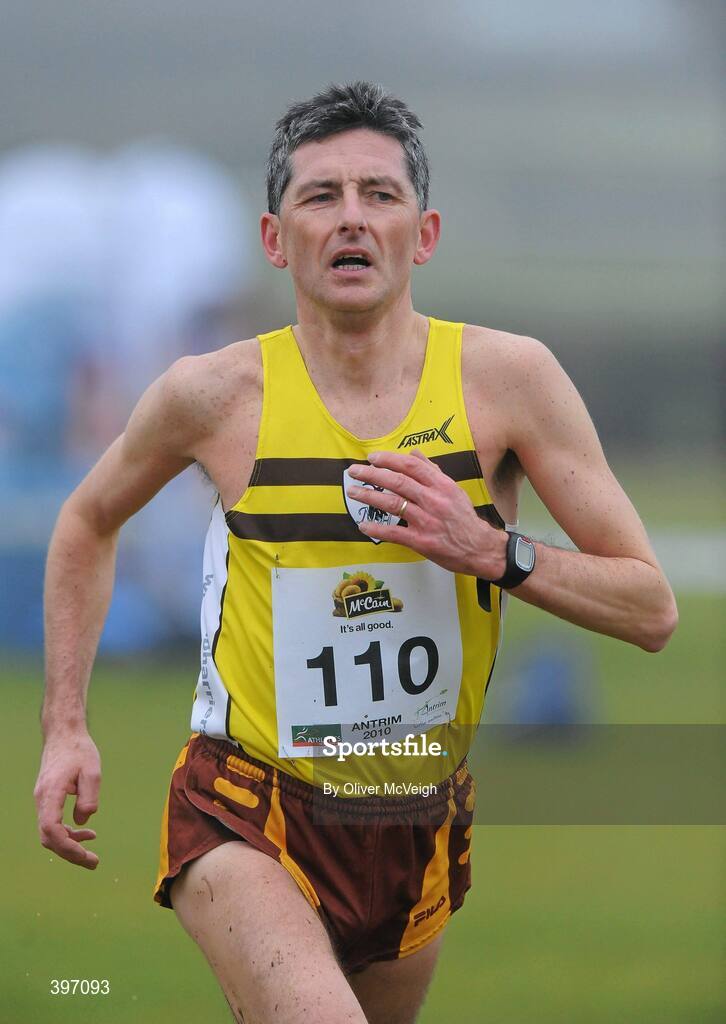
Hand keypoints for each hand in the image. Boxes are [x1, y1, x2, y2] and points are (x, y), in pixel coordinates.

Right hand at [34, 730, 100, 869]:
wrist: (64, 734)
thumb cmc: (79, 750)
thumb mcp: (92, 770)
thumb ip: (89, 797)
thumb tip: (83, 820)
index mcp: (51, 792)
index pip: (51, 828)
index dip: (66, 846)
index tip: (85, 855)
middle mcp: (42, 799)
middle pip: (49, 836)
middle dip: (70, 853)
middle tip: (93, 862)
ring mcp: (42, 800)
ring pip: (50, 832)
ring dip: (69, 845)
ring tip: (92, 854)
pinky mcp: (47, 799)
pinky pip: (53, 823)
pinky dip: (68, 832)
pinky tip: (87, 832)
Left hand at [346, 449, 506, 577]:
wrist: (480, 548)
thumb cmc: (464, 519)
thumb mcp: (453, 490)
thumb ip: (432, 471)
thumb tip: (414, 453)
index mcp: (442, 485)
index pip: (411, 466)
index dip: (389, 459)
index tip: (372, 458)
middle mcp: (434, 500)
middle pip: (398, 482)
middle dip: (372, 474)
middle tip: (354, 471)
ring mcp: (427, 521)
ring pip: (392, 504)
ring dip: (369, 496)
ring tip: (353, 492)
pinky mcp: (422, 541)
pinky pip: (394, 533)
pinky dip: (376, 529)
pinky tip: (363, 526)